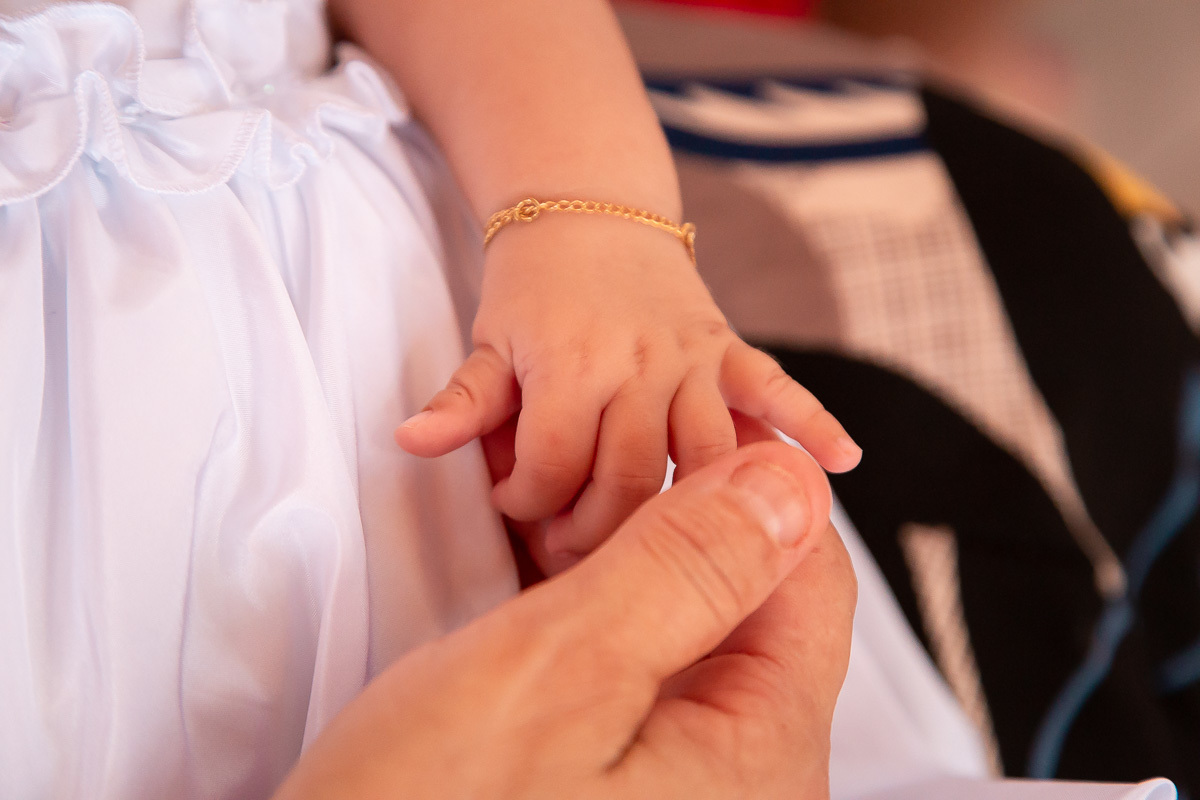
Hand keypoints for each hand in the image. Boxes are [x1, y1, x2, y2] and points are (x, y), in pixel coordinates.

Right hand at [272, 438, 855, 799]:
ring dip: (620, 569)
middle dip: (672, 527)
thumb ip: (689, 572)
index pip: (807, 578)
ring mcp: (678, 792)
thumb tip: (790, 483)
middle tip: (583, 479)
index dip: (748, 483)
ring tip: (545, 527)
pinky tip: (533, 591)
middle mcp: (739, 786)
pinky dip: (591, 621)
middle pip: (747, 607)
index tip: (673, 422)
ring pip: (683, 635)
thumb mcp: (557, 674)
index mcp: (760, 764)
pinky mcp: (617, 791)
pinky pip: (632, 678)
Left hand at [396, 215, 859, 570]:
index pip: (557, 465)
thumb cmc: (531, 289)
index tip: (518, 510)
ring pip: (710, 453)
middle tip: (576, 551)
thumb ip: (462, 402)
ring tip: (678, 556)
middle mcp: (639, 363)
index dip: (531, 504)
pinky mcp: (727, 348)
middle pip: (635, 477)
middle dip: (601, 530)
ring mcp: (691, 356)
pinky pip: (777, 387)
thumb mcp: (487, 341)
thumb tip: (408, 444)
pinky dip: (813, 422)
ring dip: (698, 511)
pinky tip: (843, 463)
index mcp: (571, 364)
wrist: (588, 211)